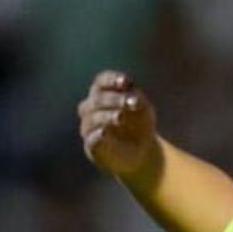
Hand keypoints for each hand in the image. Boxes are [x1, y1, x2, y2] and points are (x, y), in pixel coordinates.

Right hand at [79, 71, 161, 186]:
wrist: (141, 152)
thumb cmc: (139, 124)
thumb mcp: (143, 109)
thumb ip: (137, 99)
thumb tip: (132, 95)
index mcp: (103, 93)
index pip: (101, 81)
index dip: (111, 79)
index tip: (125, 82)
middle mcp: (92, 108)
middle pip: (97, 98)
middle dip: (115, 99)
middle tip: (132, 103)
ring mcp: (89, 126)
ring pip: (92, 117)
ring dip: (107, 116)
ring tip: (120, 117)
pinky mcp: (92, 145)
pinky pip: (91, 138)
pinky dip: (98, 134)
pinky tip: (105, 132)